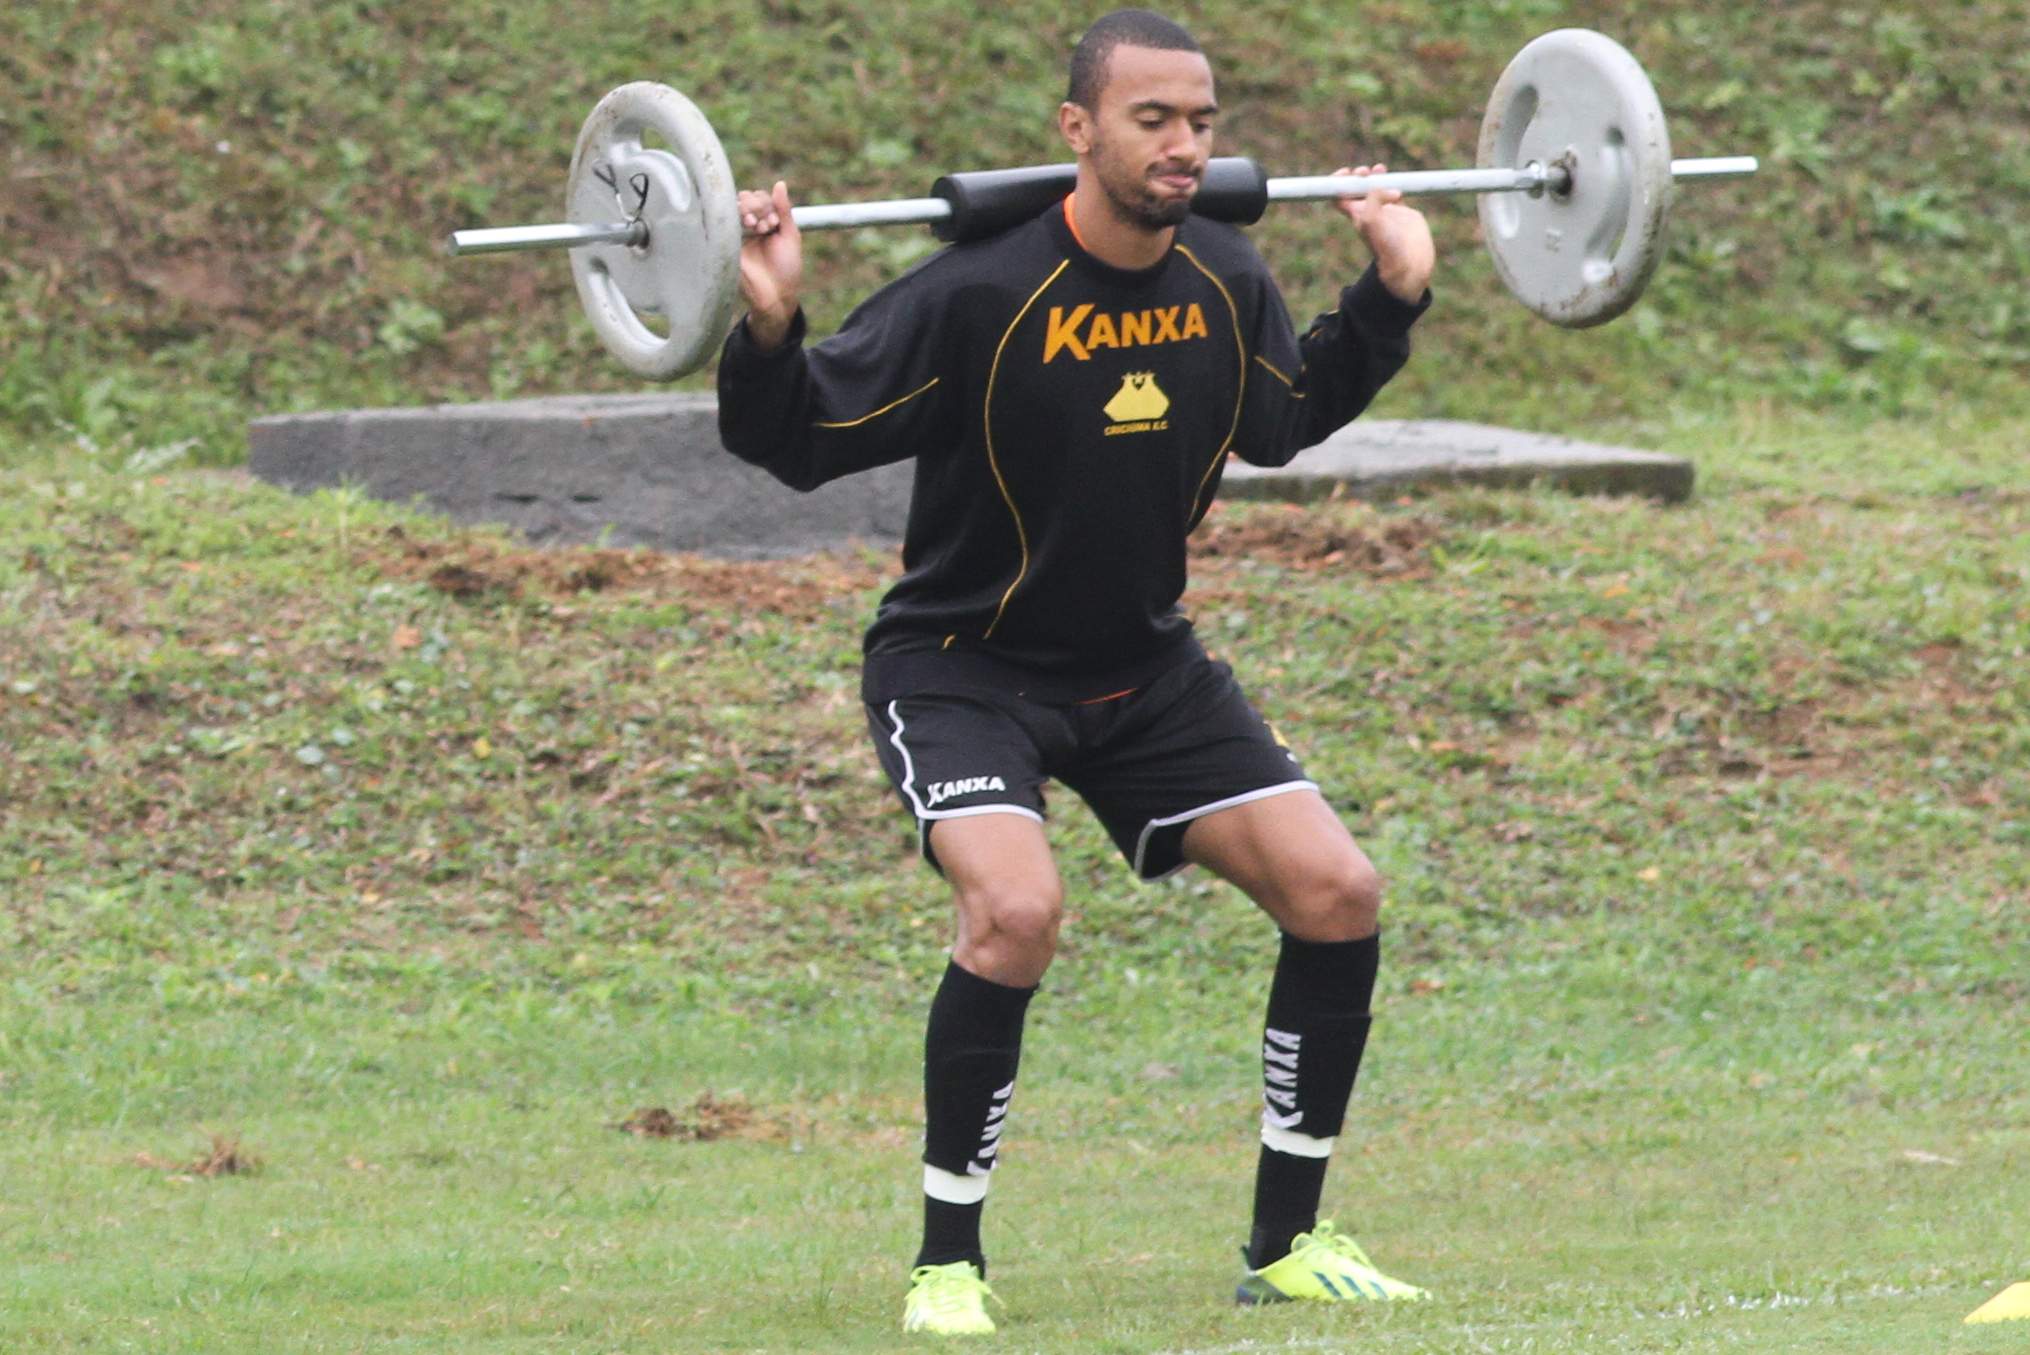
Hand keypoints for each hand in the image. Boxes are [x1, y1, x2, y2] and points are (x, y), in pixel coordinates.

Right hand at [737, 180, 801, 349]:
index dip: (768, 204)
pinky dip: (737, 216)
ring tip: (757, 227)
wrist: (775, 295)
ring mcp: (736, 233)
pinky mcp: (726, 242)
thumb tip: (780, 183)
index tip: (775, 224)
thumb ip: (784, 210)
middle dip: (758, 206)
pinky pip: (724, 220)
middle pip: (746, 198)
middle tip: (766, 226)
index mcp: (765, 223)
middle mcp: (749, 225)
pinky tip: (748, 225)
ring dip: (749, 210)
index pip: (761, 198)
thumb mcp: (790, 236)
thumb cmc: (786, 268)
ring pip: (735, 205)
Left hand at [1333, 164, 1434, 304]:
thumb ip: (1374, 198)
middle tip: (1364, 172)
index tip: (1345, 172)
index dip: (1339, 183)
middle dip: (1359, 177)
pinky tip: (1397, 183)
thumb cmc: (1386, 246)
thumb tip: (1382, 185)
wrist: (1408, 263)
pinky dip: (1394, 183)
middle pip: (1357, 190)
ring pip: (1376, 189)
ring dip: (1376, 177)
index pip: (1340, 196)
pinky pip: (1395, 192)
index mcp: (1356, 215)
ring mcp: (1385, 212)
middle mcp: (1369, 213)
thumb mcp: (1373, 220)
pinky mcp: (1402, 213)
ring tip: (1379, 168)